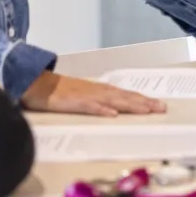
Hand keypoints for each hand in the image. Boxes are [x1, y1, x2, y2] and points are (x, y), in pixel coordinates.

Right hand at [21, 71, 165, 115]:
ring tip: (146, 110)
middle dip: (144, 102)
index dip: (142, 100)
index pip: (125, 95)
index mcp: (98, 91)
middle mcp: (95, 91)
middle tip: (162, 108)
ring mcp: (84, 95)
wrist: (33, 83)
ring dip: (130, 105)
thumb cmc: (56, 92)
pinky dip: (100, 109)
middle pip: (124, 96)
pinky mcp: (71, 102)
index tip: (159, 105)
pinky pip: (88, 106)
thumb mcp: (79, 97)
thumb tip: (112, 111)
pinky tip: (112, 114)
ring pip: (111, 100)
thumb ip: (95, 103)